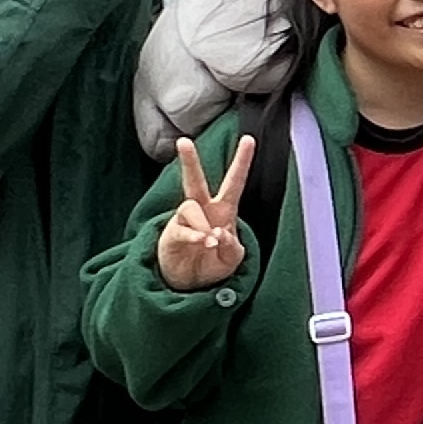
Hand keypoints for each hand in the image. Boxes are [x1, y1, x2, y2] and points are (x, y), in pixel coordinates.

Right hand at [154, 135, 257, 290]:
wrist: (193, 284)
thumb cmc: (214, 264)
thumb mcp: (233, 259)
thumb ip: (232, 246)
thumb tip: (219, 232)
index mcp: (224, 210)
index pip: (234, 181)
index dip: (242, 161)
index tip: (249, 139)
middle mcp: (203, 210)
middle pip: (195, 181)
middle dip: (189, 161)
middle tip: (183, 142)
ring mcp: (186, 222)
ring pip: (188, 206)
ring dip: (201, 223)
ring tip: (208, 241)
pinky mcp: (172, 235)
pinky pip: (180, 229)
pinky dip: (194, 236)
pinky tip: (202, 242)